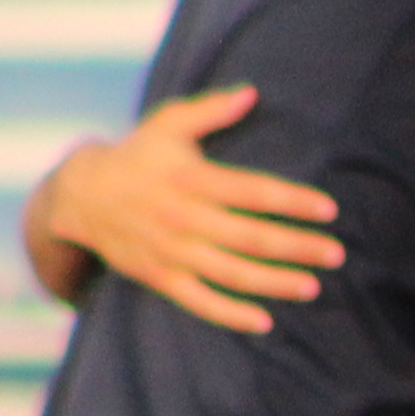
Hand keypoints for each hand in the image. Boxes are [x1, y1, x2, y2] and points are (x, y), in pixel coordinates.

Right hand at [38, 86, 337, 330]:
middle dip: (296, 247)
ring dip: (274, 283)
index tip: (328, 210)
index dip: (292, 202)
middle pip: (250, 237)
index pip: (252, 191)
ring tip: (312, 286)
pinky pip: (199, 301)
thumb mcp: (167, 125)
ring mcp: (170, 250)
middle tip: (335, 254)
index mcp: (191, 178)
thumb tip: (252, 94)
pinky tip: (264, 321)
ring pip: (231, 273)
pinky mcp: (159, 276)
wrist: (79, 195)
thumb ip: (210, 110)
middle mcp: (183, 217)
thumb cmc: (137, 156)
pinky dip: (230, 314)